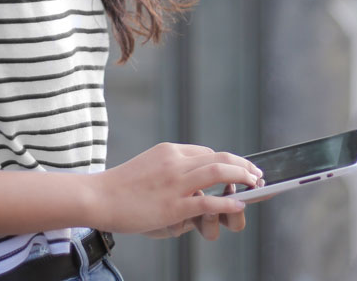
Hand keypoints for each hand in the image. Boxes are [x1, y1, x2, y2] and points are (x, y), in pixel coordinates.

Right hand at [88, 143, 262, 234]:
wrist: (99, 197)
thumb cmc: (122, 187)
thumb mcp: (150, 168)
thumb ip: (173, 174)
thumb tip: (195, 191)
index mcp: (169, 151)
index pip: (207, 153)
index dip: (226, 163)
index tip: (238, 171)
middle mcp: (175, 161)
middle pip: (219, 158)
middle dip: (242, 166)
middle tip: (257, 174)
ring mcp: (175, 183)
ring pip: (218, 173)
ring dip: (242, 177)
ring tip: (255, 184)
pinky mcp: (173, 205)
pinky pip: (208, 201)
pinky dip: (228, 202)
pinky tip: (239, 203)